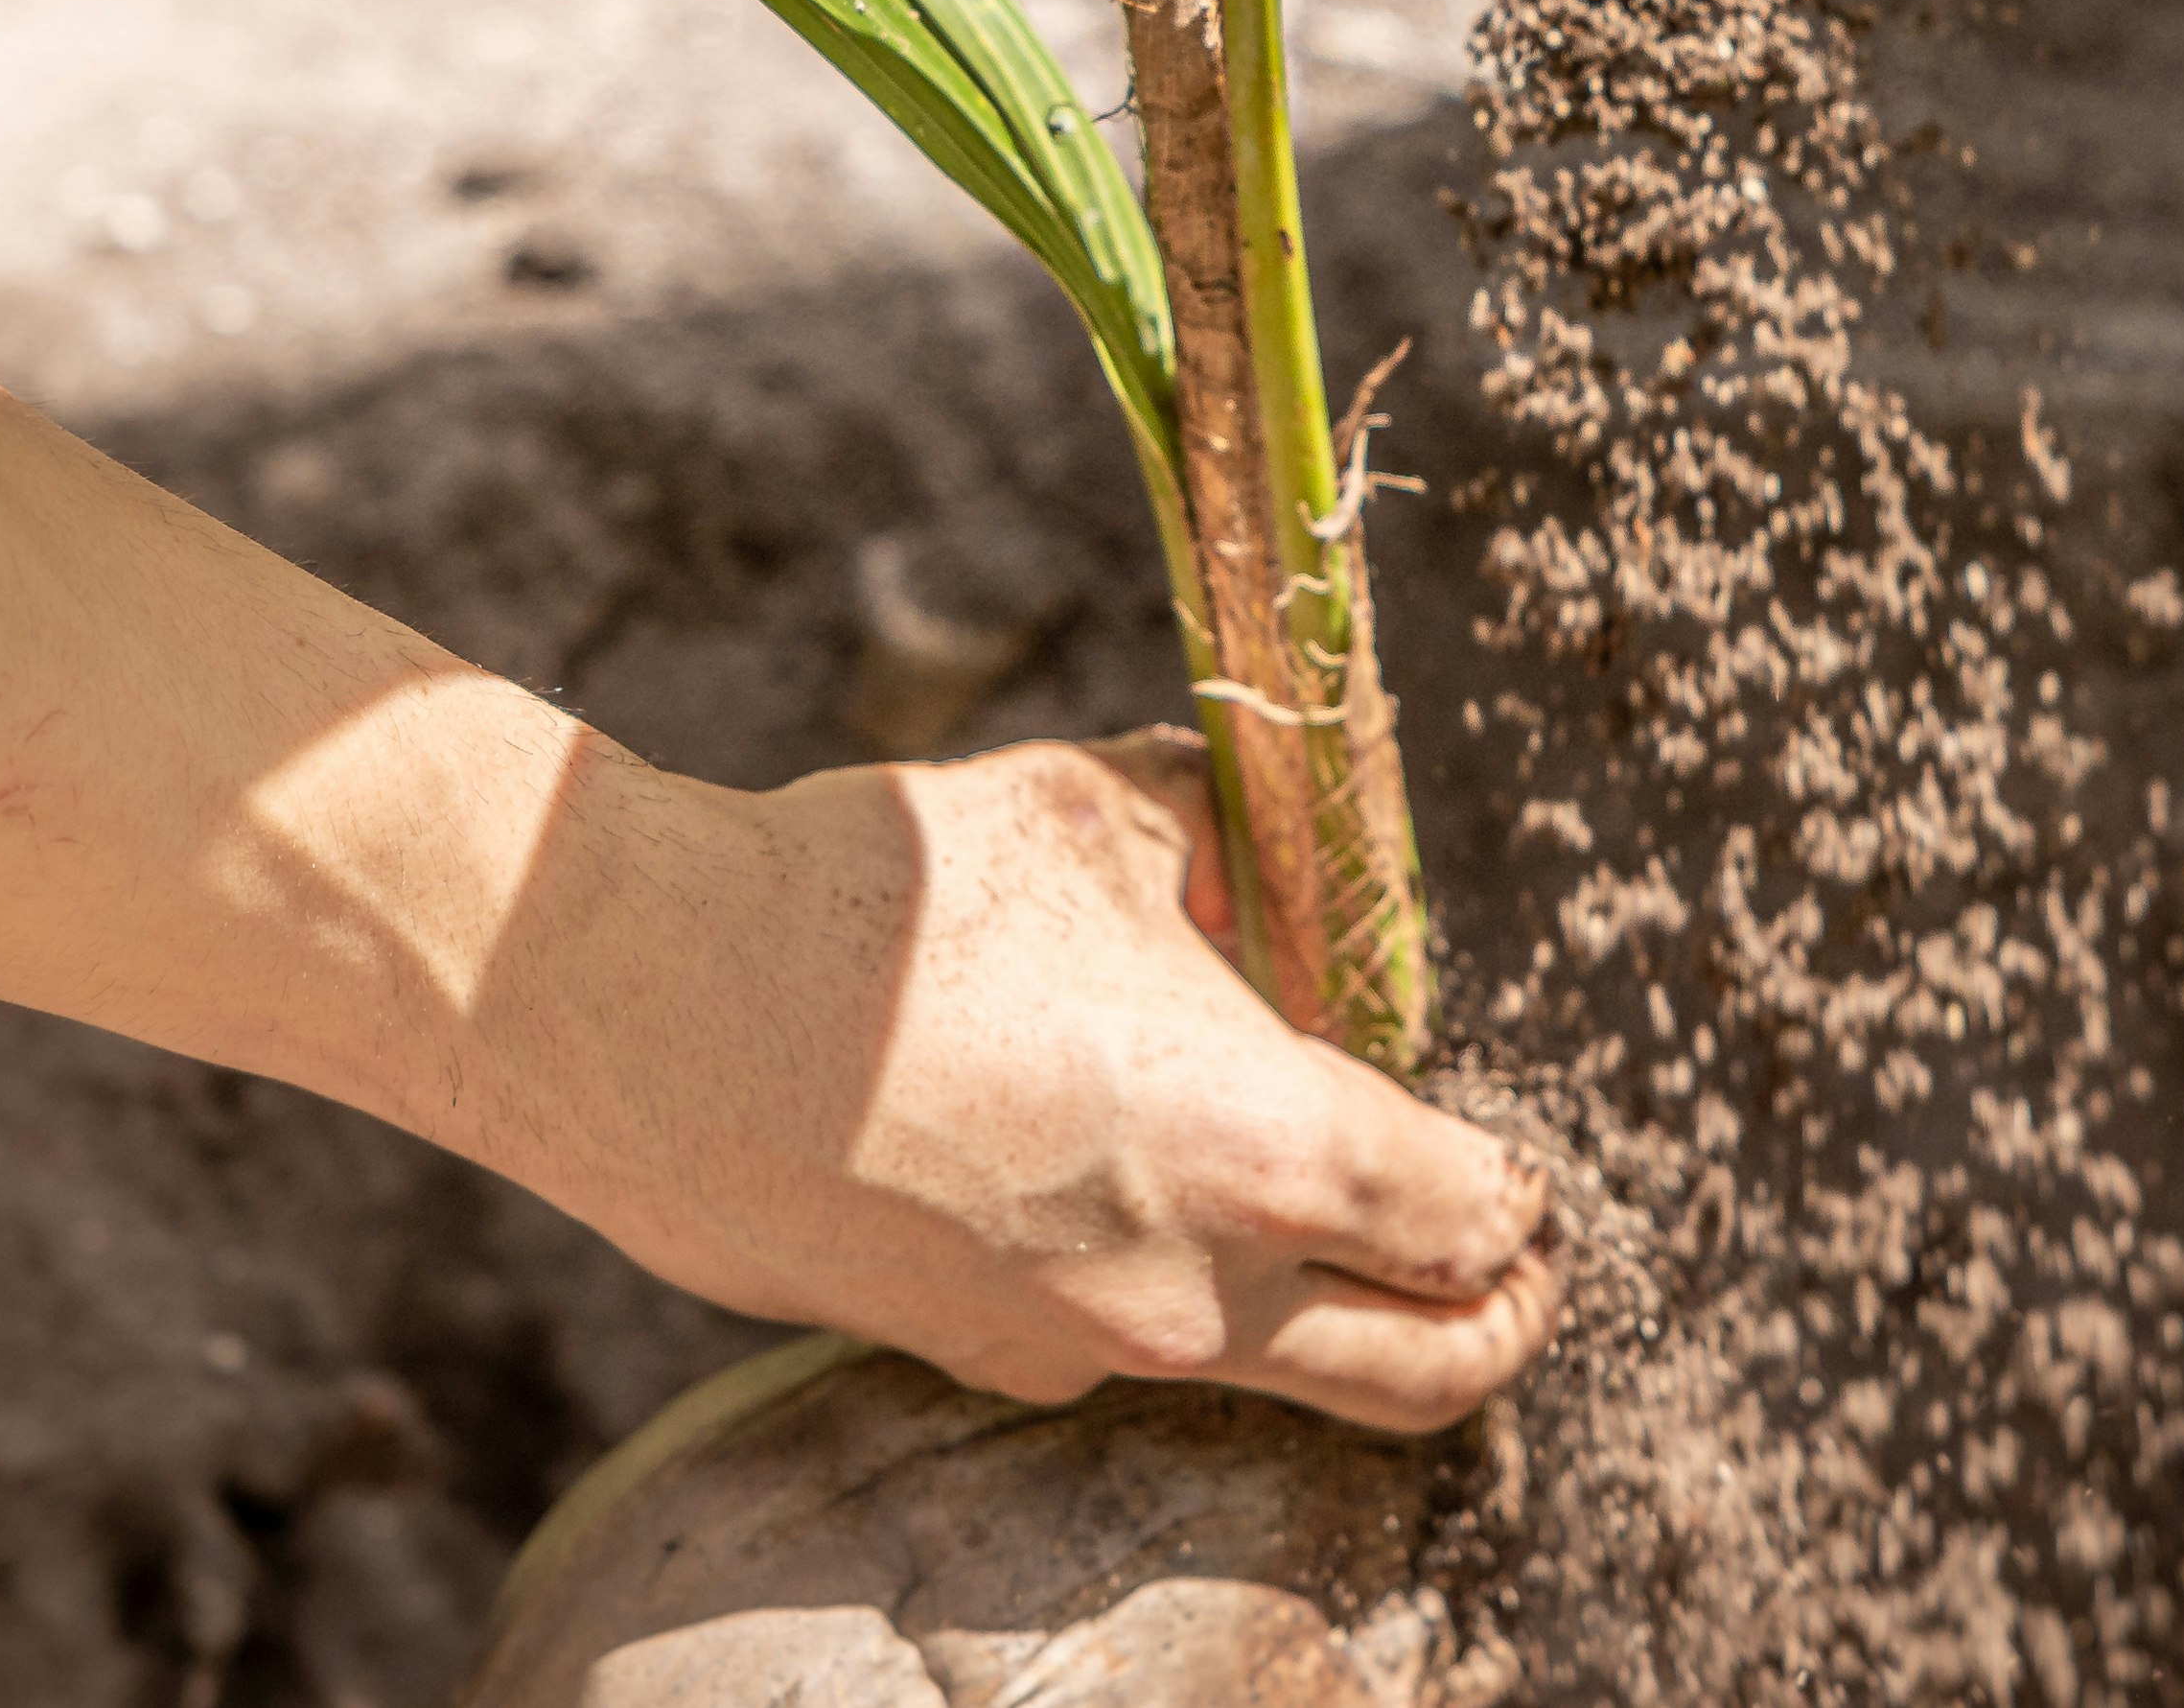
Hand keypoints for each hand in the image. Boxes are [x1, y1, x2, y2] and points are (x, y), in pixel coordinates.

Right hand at [503, 730, 1559, 1433]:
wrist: (662, 1008)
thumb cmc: (898, 898)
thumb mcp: (1110, 812)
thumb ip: (1233, 849)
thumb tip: (1271, 877)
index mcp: (1272, 1151)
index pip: (1473, 1217)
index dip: (1519, 1189)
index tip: (1520, 1161)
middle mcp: (1199, 1290)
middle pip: (1427, 1371)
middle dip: (1498, 1319)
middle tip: (1515, 1266)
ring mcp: (1082, 1350)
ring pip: (1276, 1371)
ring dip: (1324, 1304)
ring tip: (1296, 1191)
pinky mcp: (979, 1360)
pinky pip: (1127, 1346)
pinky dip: (1172, 1286)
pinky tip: (1106, 1171)